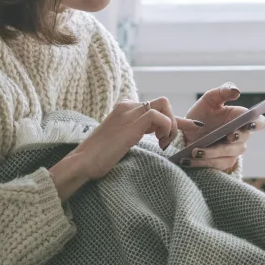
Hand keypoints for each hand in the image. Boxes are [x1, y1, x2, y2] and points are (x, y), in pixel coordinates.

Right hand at [49, 98, 175, 198]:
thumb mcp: (122, 138)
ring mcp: (128, 114)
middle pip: (162, 103)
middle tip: (165, 141)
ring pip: (163, 105)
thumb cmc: (100, 156)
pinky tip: (159, 142)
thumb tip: (156, 133)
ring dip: (171, 125)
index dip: (172, 119)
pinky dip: (166, 128)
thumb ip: (136, 130)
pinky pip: (157, 116)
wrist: (83, 161)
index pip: (155, 106)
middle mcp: (127, 106)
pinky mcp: (130, 125)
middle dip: (173, 121)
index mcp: (124, 109)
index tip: (180, 131)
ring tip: (162, 143)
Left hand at [177, 83, 264, 172]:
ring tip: (195, 151)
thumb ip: (222, 92)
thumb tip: (236, 91)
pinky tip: (188, 160)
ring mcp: (232, 151)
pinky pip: (216, 165)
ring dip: (212, 153)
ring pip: (228, 154)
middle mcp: (240, 137)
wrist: (187, 133)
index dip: (257, 123)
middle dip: (234, 140)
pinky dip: (202, 162)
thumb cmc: (202, 114)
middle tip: (227, 136)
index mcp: (241, 119)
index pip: (259, 122)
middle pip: (243, 141)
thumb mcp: (209, 100)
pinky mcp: (222, 163)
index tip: (249, 123)